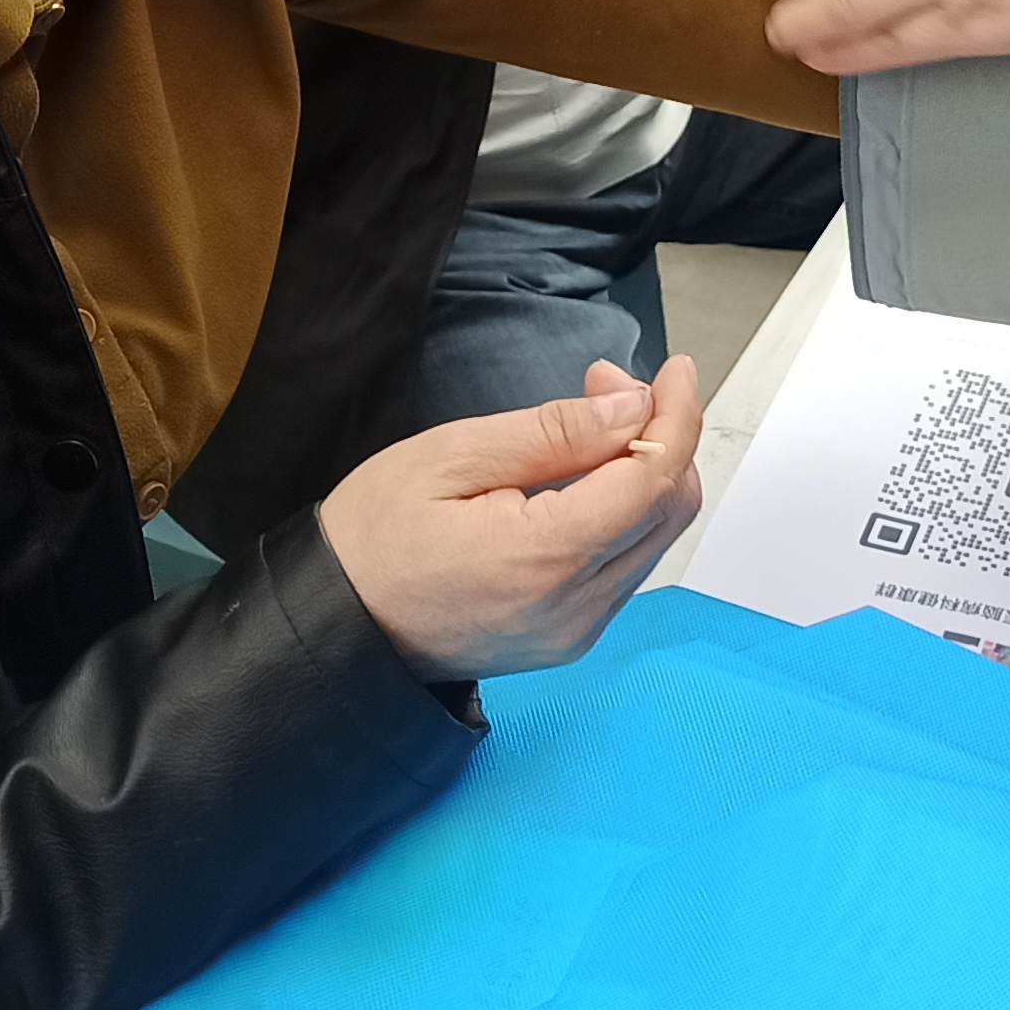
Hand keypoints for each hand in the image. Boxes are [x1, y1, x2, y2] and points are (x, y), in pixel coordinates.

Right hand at [315, 356, 707, 680]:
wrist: (335, 627)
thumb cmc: (375, 537)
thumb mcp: (454, 456)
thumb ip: (554, 434)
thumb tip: (633, 410)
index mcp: (544, 560)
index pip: (652, 480)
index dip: (675, 416)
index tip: (674, 369)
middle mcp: (574, 610)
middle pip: (668, 512)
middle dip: (660, 436)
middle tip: (609, 386)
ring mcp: (574, 634)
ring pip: (654, 539)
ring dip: (645, 472)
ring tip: (592, 422)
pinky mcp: (568, 640)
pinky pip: (625, 566)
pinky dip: (624, 512)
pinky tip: (588, 475)